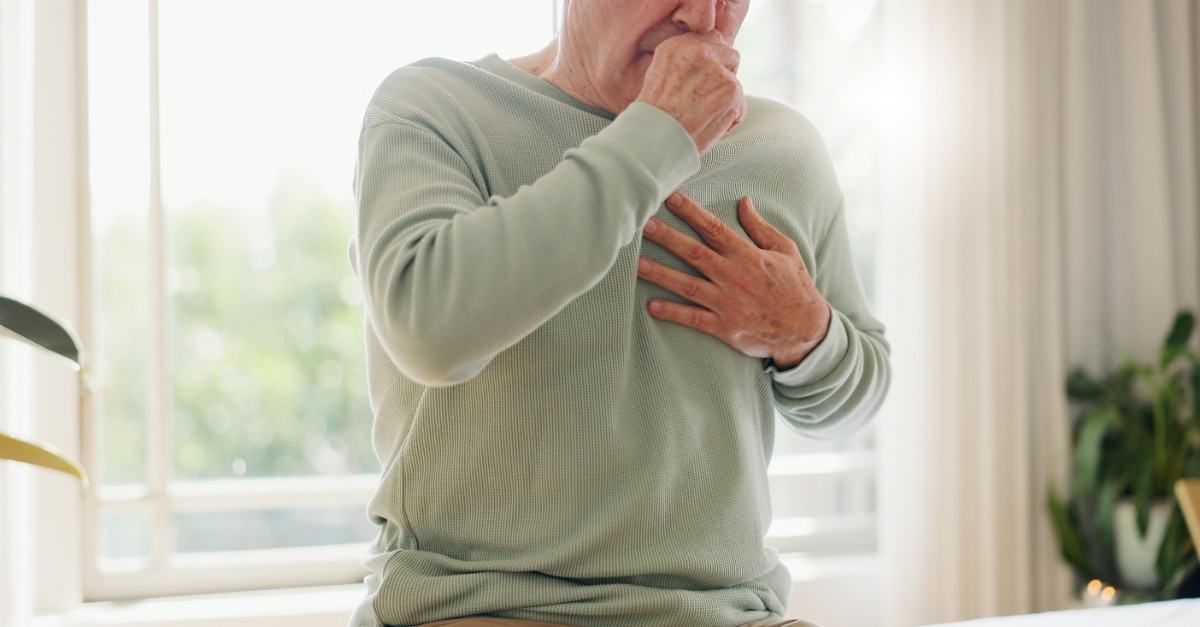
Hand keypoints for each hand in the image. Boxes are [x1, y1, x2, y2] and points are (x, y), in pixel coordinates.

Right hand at [635, 30, 745, 157]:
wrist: (654, 137)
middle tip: (706, 100)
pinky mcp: (732, 89)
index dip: (713, 62)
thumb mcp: (656, 76)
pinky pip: (740, 107)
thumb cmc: (652, 116)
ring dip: (725, 103)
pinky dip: (729, 121)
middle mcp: (698, 50)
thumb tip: (708, 62)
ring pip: (735, 85)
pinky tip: (708, 126)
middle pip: (730, 57)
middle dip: (725, 77)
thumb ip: (683, 62)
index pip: (712, 40)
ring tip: (701, 118)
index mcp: (677, 45)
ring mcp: (717, 69)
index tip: (704, 81)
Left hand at [636, 192, 831, 365]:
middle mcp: (733, 277)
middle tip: (642, 225)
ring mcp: (727, 303)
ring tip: (636, 265)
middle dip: (666, 237)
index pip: (714, 229)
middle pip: (693, 253)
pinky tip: (652, 306)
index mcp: (747, 256)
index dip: (691, 212)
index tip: (671, 198)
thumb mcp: (785, 250)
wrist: (805, 330)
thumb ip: (760, 227)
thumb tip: (744, 200)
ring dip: (660, 274)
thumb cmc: (795, 286)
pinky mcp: (724, 326)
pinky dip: (673, 312)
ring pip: (688, 285)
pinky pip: (694, 319)